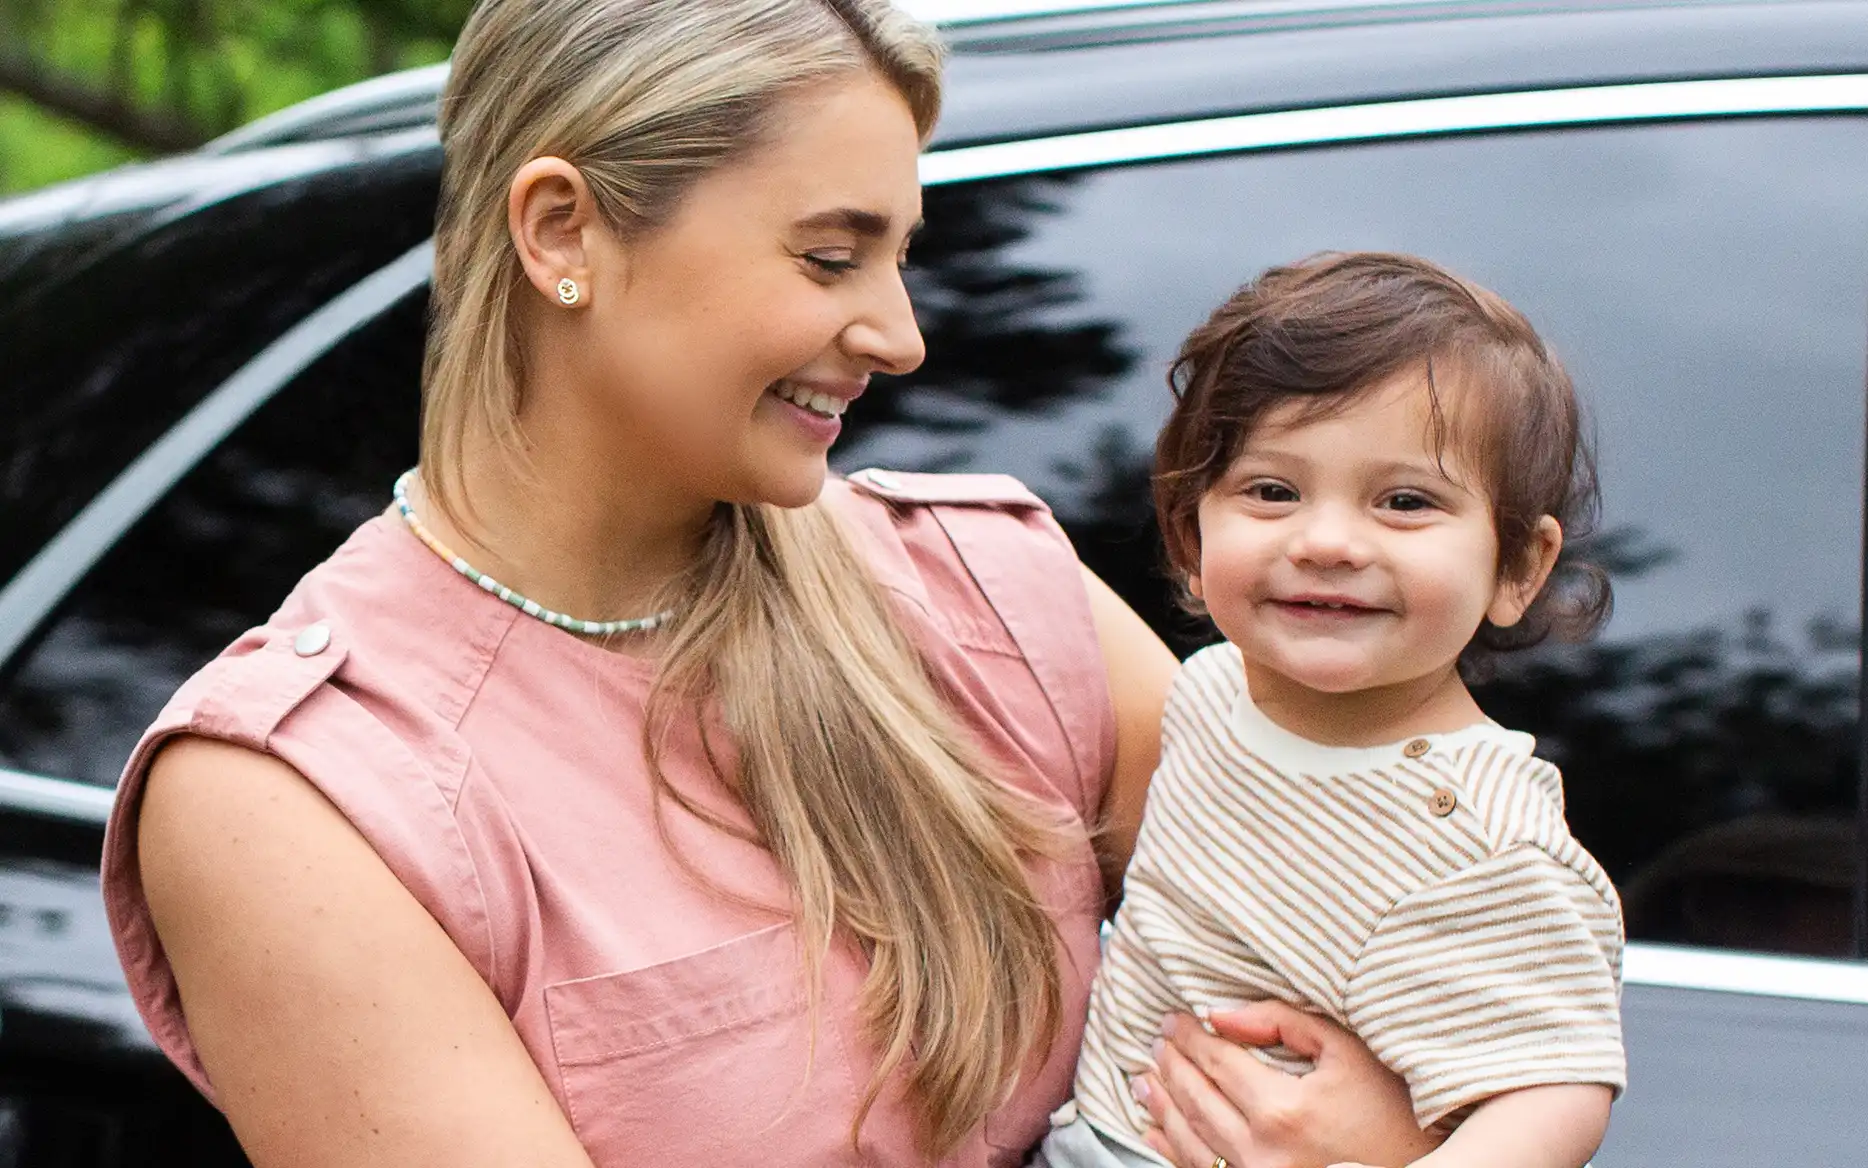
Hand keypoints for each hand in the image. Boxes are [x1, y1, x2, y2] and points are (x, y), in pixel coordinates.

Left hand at [1130, 1003, 1439, 1167]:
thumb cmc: (1391, 1108)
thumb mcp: (1345, 1051)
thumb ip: (1281, 1023)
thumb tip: (1218, 1015)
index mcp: (1281, 1109)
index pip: (1216, 1061)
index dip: (1189, 1035)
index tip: (1174, 1018)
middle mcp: (1260, 1151)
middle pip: (1196, 1098)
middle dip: (1171, 1065)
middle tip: (1157, 1041)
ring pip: (1190, 1139)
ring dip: (1161, 1105)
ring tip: (1145, 1080)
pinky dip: (1171, 1148)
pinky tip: (1157, 1130)